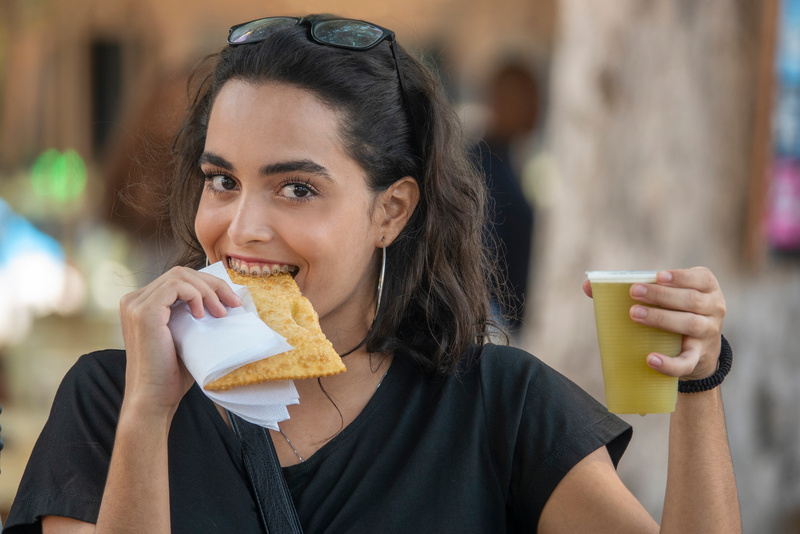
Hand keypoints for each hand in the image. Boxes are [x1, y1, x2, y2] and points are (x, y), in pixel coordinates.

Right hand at [119, 266, 242, 417]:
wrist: (154, 398)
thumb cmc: (172, 373)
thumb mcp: (186, 335)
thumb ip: (193, 314)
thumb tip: (226, 299)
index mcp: (142, 304)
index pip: (179, 279)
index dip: (208, 285)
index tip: (231, 302)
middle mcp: (134, 300)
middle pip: (180, 273)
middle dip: (213, 284)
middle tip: (234, 304)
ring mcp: (136, 305)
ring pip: (180, 276)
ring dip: (208, 290)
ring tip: (221, 313)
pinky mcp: (144, 312)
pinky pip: (176, 286)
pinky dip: (196, 295)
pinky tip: (203, 316)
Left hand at [583, 267, 725, 379]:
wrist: (699, 350)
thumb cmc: (674, 312)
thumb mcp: (665, 297)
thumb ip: (632, 287)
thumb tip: (588, 285)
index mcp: (707, 287)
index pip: (699, 279)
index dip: (680, 276)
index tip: (657, 276)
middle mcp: (714, 308)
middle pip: (691, 301)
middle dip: (661, 296)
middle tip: (633, 294)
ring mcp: (708, 333)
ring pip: (689, 325)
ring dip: (661, 319)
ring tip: (634, 315)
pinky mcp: (699, 358)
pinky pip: (686, 362)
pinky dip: (669, 363)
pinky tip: (649, 359)